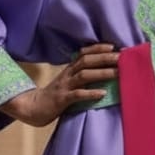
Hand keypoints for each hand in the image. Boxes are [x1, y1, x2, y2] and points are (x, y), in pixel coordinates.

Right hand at [0, 43, 117, 126]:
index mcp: (69, 69)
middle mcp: (67, 74)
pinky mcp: (61, 99)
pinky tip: (102, 93)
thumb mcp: (67, 82)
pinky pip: (77, 95)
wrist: (33, 108)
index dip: (98, 48)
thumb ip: (81, 75)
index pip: (84, 53)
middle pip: (86, 61)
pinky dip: (90, 93)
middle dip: (104, 58)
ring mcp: (64, 86)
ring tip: (117, 73)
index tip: (114, 46)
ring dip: (102, 73)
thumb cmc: (54, 96)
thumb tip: (103, 71)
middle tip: (121, 57)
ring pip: (84, 75)